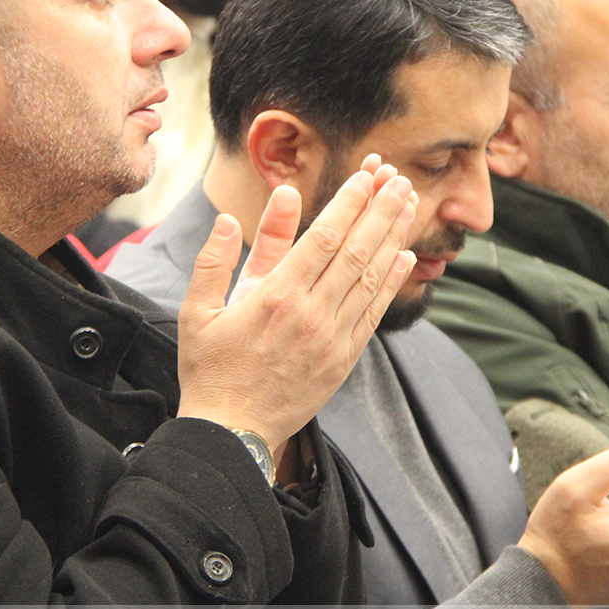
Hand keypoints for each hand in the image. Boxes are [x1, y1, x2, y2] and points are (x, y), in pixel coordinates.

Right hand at [177, 166, 417, 451]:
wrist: (232, 431)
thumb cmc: (210, 369)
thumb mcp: (199, 310)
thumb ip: (215, 260)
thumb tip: (227, 217)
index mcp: (275, 297)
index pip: (323, 237)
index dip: (349, 203)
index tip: (366, 177)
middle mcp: (311, 314)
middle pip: (355, 251)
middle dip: (380, 210)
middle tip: (398, 177)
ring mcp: (332, 338)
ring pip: (370, 278)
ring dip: (392, 237)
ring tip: (409, 205)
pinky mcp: (343, 359)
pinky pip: (373, 313)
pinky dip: (391, 283)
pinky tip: (404, 257)